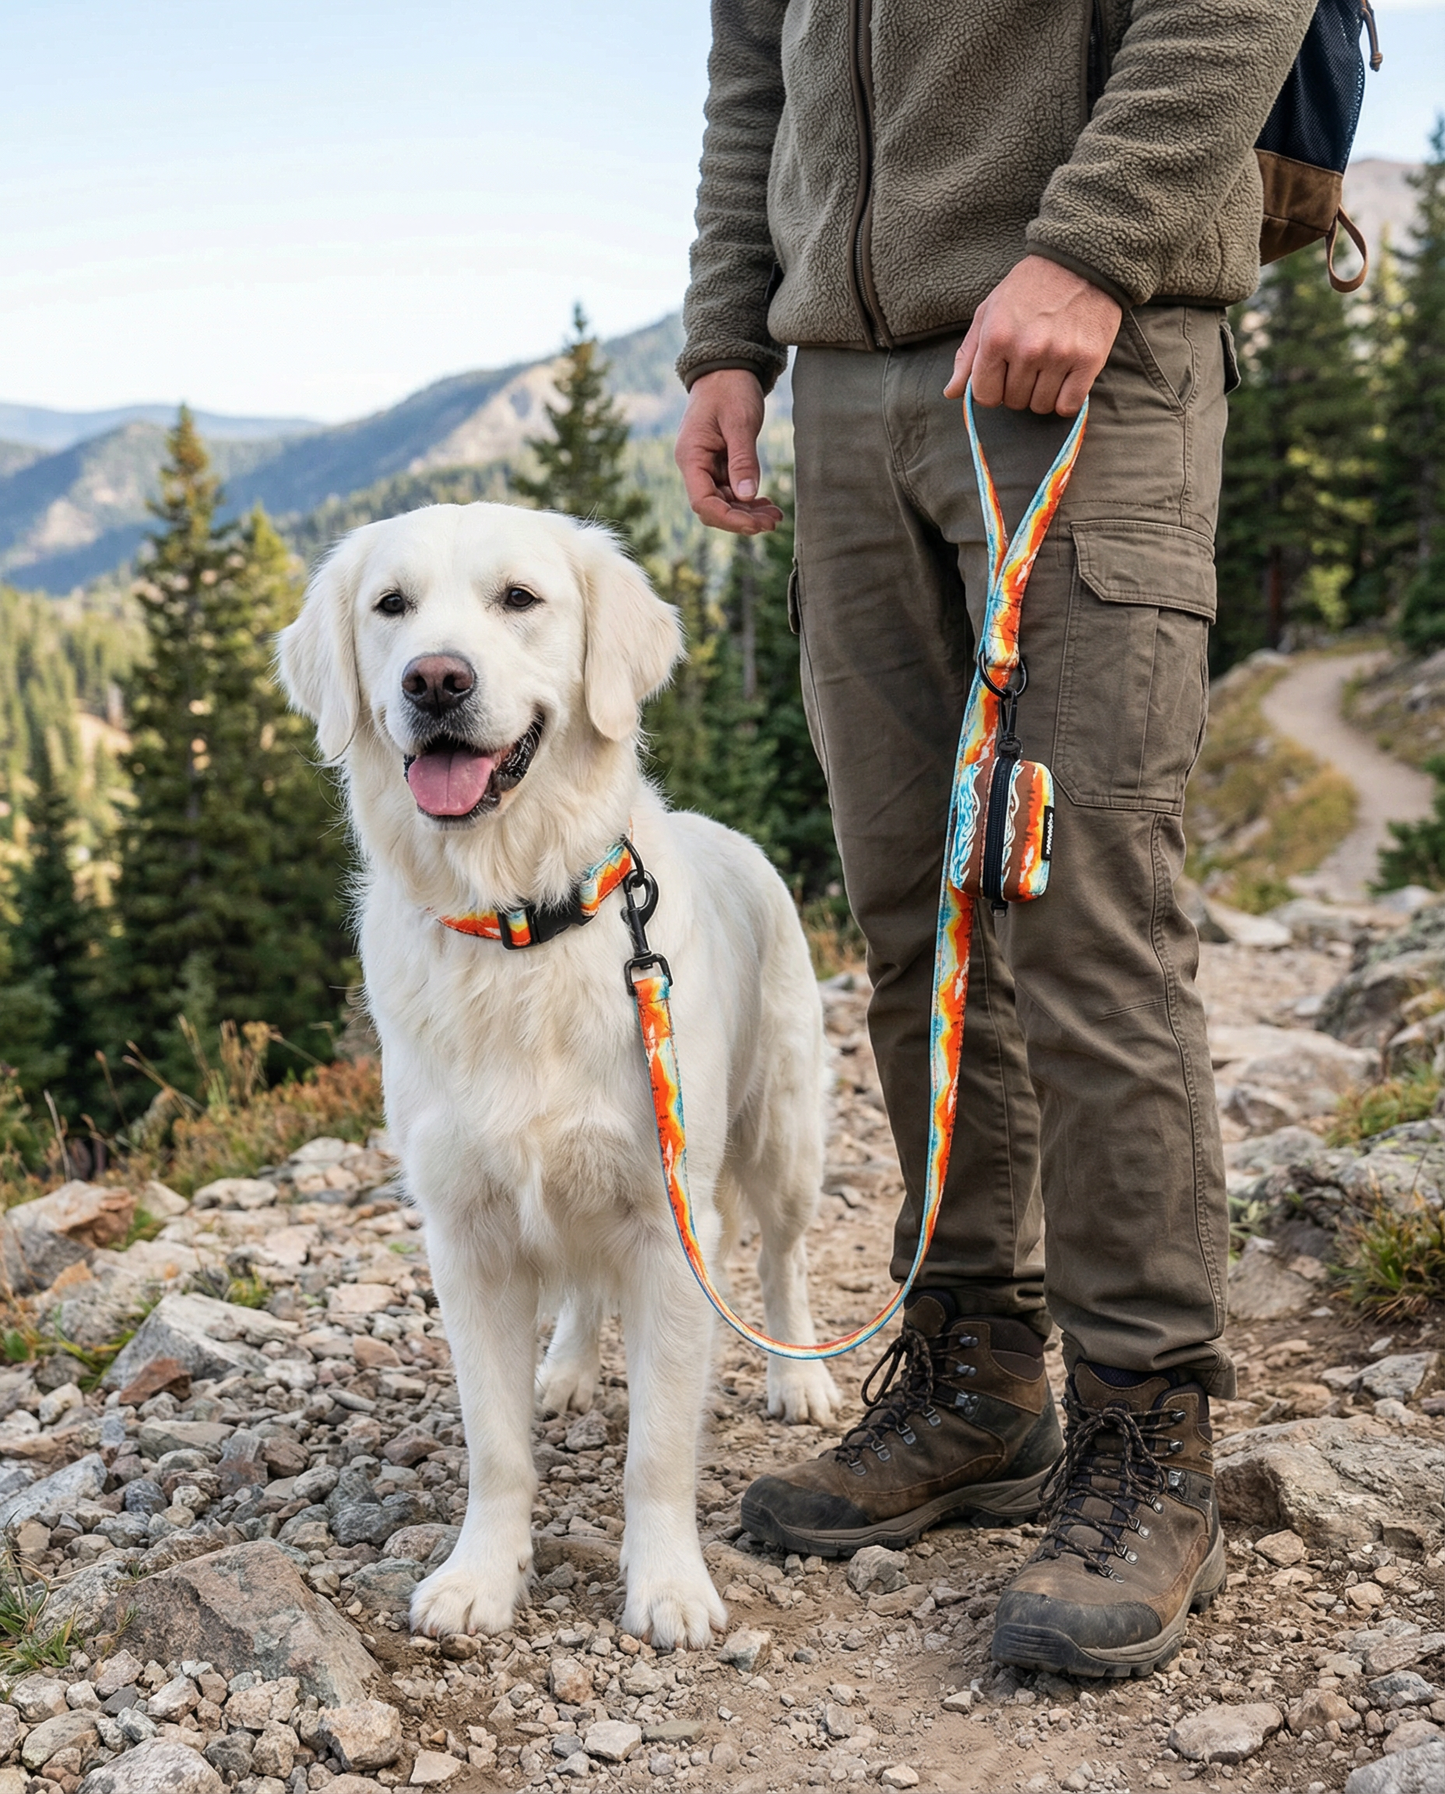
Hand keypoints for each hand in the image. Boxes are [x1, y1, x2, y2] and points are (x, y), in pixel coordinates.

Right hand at [675, 369, 783, 534]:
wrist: (728, 368)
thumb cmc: (730, 388)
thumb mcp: (739, 422)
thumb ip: (743, 460)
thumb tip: (746, 497)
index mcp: (691, 456)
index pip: (703, 502)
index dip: (728, 518)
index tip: (755, 524)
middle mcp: (695, 466)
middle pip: (713, 508)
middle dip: (742, 519)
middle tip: (773, 522)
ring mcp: (707, 466)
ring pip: (725, 502)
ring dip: (748, 512)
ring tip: (775, 515)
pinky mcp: (720, 464)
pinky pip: (732, 491)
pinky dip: (749, 500)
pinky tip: (767, 503)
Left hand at [945, 256, 1122, 415]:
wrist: (1080, 261)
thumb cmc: (1029, 287)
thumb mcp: (989, 311)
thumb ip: (968, 355)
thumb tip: (951, 393)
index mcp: (997, 337)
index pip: (985, 396)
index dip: (992, 390)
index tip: (1002, 376)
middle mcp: (1027, 349)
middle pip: (1014, 402)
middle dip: (1018, 389)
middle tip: (1029, 362)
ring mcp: (1059, 356)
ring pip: (1041, 406)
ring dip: (1042, 394)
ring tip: (1048, 366)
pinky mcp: (1088, 360)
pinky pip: (1069, 405)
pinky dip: (1066, 399)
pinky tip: (1066, 379)